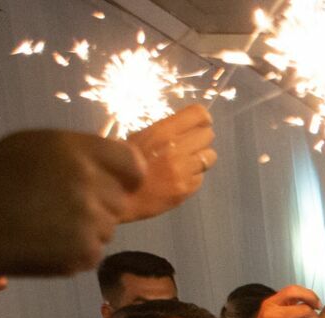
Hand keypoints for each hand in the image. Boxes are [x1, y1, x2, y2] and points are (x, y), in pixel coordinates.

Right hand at [0, 130, 142, 280]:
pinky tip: (45, 243)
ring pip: (108, 227)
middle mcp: (90, 183)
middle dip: (100, 204)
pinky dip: (75, 251)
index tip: (117, 183)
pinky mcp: (87, 253)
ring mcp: (91, 221)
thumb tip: (110, 169)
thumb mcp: (32, 147)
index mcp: (76, 150)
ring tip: (46, 224)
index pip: (133, 164)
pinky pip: (94, 251)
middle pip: (121, 199)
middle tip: (61, 206)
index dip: (127, 175)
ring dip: (87, 228)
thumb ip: (77, 155)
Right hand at [121, 106, 214, 222]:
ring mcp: (184, 170)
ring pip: (210, 157)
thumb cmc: (121, 162)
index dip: (202, 118)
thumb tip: (186, 128)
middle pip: (208, 135)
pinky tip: (178, 179)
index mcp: (162, 132)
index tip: (200, 123)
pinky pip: (201, 177)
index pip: (199, 115)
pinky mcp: (187, 189)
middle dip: (201, 139)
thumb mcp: (139, 138)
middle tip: (191, 144)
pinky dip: (193, 176)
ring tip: (186, 162)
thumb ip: (165, 132)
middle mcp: (177, 148)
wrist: (115, 195)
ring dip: (201, 158)